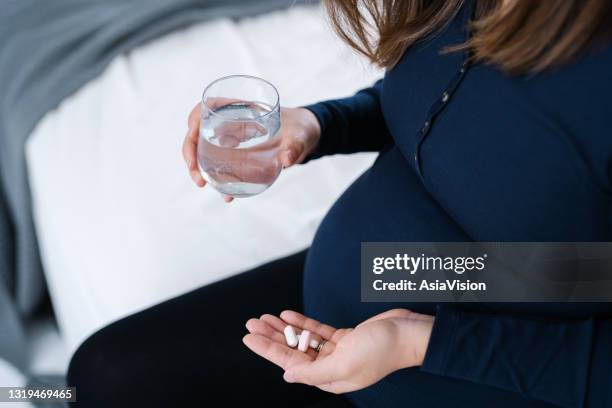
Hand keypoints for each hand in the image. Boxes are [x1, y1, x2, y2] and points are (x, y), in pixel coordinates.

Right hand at [182, 101, 320, 201]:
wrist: (306, 137)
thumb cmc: (302, 129)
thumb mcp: (301, 136)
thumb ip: (296, 146)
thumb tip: (287, 159)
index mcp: (240, 108)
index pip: (205, 108)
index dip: (193, 124)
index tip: (194, 143)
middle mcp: (231, 121)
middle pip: (198, 132)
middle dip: (191, 154)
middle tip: (198, 178)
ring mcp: (232, 138)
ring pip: (204, 149)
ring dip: (199, 168)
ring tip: (203, 186)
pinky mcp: (237, 154)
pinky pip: (220, 164)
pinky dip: (219, 179)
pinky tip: (226, 195)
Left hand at [243, 309, 433, 393]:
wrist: (408, 334)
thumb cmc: (380, 351)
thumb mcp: (343, 365)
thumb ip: (313, 372)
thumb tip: (287, 375)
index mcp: (329, 378)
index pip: (290, 363)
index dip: (267, 350)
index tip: (249, 337)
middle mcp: (330, 366)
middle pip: (292, 350)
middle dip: (270, 337)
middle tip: (251, 323)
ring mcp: (338, 351)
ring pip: (302, 339)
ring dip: (283, 328)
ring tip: (264, 317)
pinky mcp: (345, 337)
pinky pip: (317, 330)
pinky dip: (302, 323)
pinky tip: (287, 315)